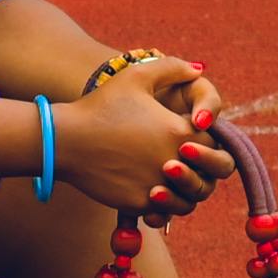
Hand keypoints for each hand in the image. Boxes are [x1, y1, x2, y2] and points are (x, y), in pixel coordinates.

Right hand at [58, 55, 229, 216]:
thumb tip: (198, 69)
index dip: (204, 141)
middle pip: (207, 174)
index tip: (187, 138)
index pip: (214, 142)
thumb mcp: (136, 76)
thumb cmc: (99, 106)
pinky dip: (160, 204)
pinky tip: (148, 190)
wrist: (63, 139)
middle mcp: (176, 162)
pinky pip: (162, 210)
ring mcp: (158, 186)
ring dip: (184, 190)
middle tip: (179, 161)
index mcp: (182, 131)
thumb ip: (172, 67)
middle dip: (198, 169)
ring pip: (189, 198)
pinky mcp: (138, 203)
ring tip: (167, 179)